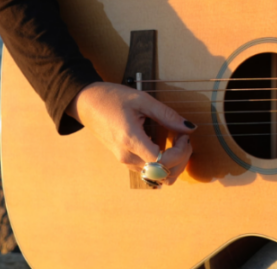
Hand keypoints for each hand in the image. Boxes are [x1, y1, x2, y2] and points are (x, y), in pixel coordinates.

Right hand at [66, 82, 195, 184]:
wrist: (86, 104)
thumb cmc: (112, 98)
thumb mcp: (142, 100)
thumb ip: (167, 115)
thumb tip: (190, 128)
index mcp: (130, 140)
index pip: (162, 162)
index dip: (180, 152)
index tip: (184, 135)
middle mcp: (127, 157)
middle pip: (163, 174)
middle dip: (181, 159)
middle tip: (184, 138)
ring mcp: (125, 162)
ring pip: (158, 177)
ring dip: (173, 163)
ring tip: (176, 142)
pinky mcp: (126, 161)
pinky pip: (150, 171)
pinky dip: (163, 163)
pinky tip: (165, 146)